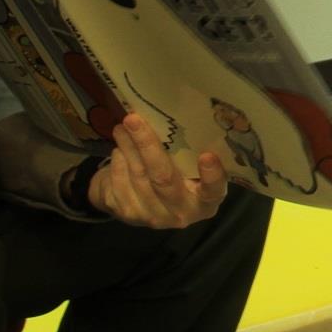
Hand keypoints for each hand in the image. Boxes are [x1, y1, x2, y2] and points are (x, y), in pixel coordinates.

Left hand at [82, 111, 229, 228]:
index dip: (212, 176)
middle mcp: (181, 214)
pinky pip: (119, 180)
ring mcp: (153, 217)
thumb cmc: (173, 177)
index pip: (213, 192)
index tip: (208, 155)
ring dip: (127, 146)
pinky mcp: (128, 214)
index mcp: (204, 202)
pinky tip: (119, 150)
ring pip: (137, 175)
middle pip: (163, 178)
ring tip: (123, 127)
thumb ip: (187, 155)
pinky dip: (118, 160)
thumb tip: (175, 114)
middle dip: (147, 145)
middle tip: (133, 119)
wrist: (139, 204)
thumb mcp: (187, 169)